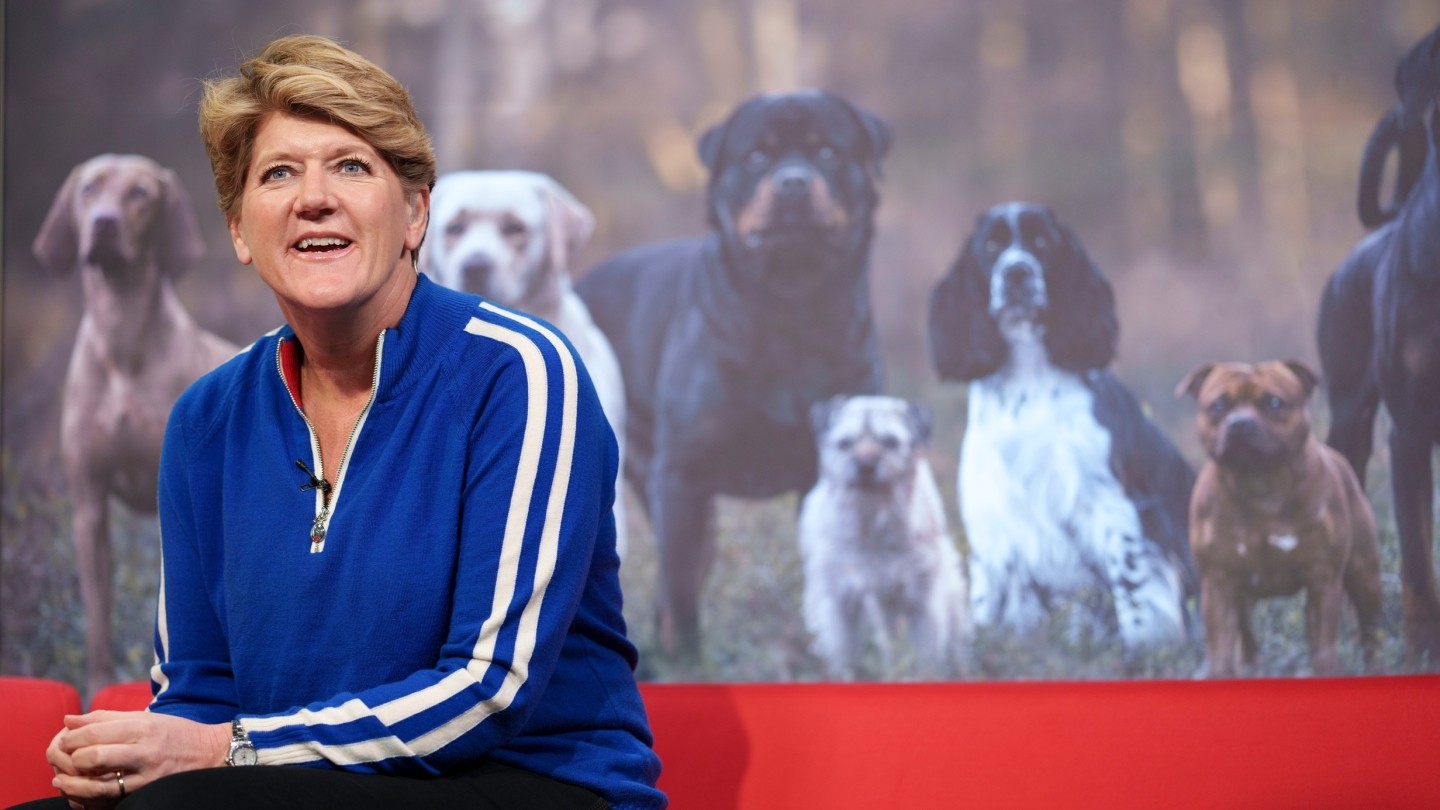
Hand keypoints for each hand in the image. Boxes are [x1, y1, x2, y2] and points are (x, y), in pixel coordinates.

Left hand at [49, 710, 229, 804]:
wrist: (210, 754)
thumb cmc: (175, 733)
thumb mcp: (146, 718)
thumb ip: (107, 718)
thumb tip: (69, 719)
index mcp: (144, 727)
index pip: (96, 732)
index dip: (72, 737)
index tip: (65, 739)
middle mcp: (145, 751)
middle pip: (94, 756)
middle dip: (71, 757)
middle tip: (63, 757)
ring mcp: (146, 775)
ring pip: (98, 784)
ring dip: (72, 783)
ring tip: (60, 779)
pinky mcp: (146, 793)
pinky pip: (109, 799)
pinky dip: (87, 798)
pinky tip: (78, 793)